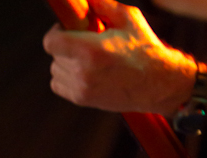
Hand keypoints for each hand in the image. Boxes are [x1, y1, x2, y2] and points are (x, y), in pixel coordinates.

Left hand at [42, 0, 197, 115]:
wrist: (155, 82)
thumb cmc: (143, 48)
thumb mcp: (128, 18)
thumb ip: (103, 5)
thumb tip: (86, 0)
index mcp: (90, 50)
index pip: (51, 42)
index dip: (56, 32)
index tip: (67, 28)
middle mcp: (82, 72)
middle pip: (54, 55)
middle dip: (66, 45)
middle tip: (83, 42)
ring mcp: (81, 88)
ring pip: (55, 70)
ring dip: (65, 62)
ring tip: (86, 58)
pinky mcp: (81, 99)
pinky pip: (57, 85)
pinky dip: (65, 77)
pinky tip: (82, 71)